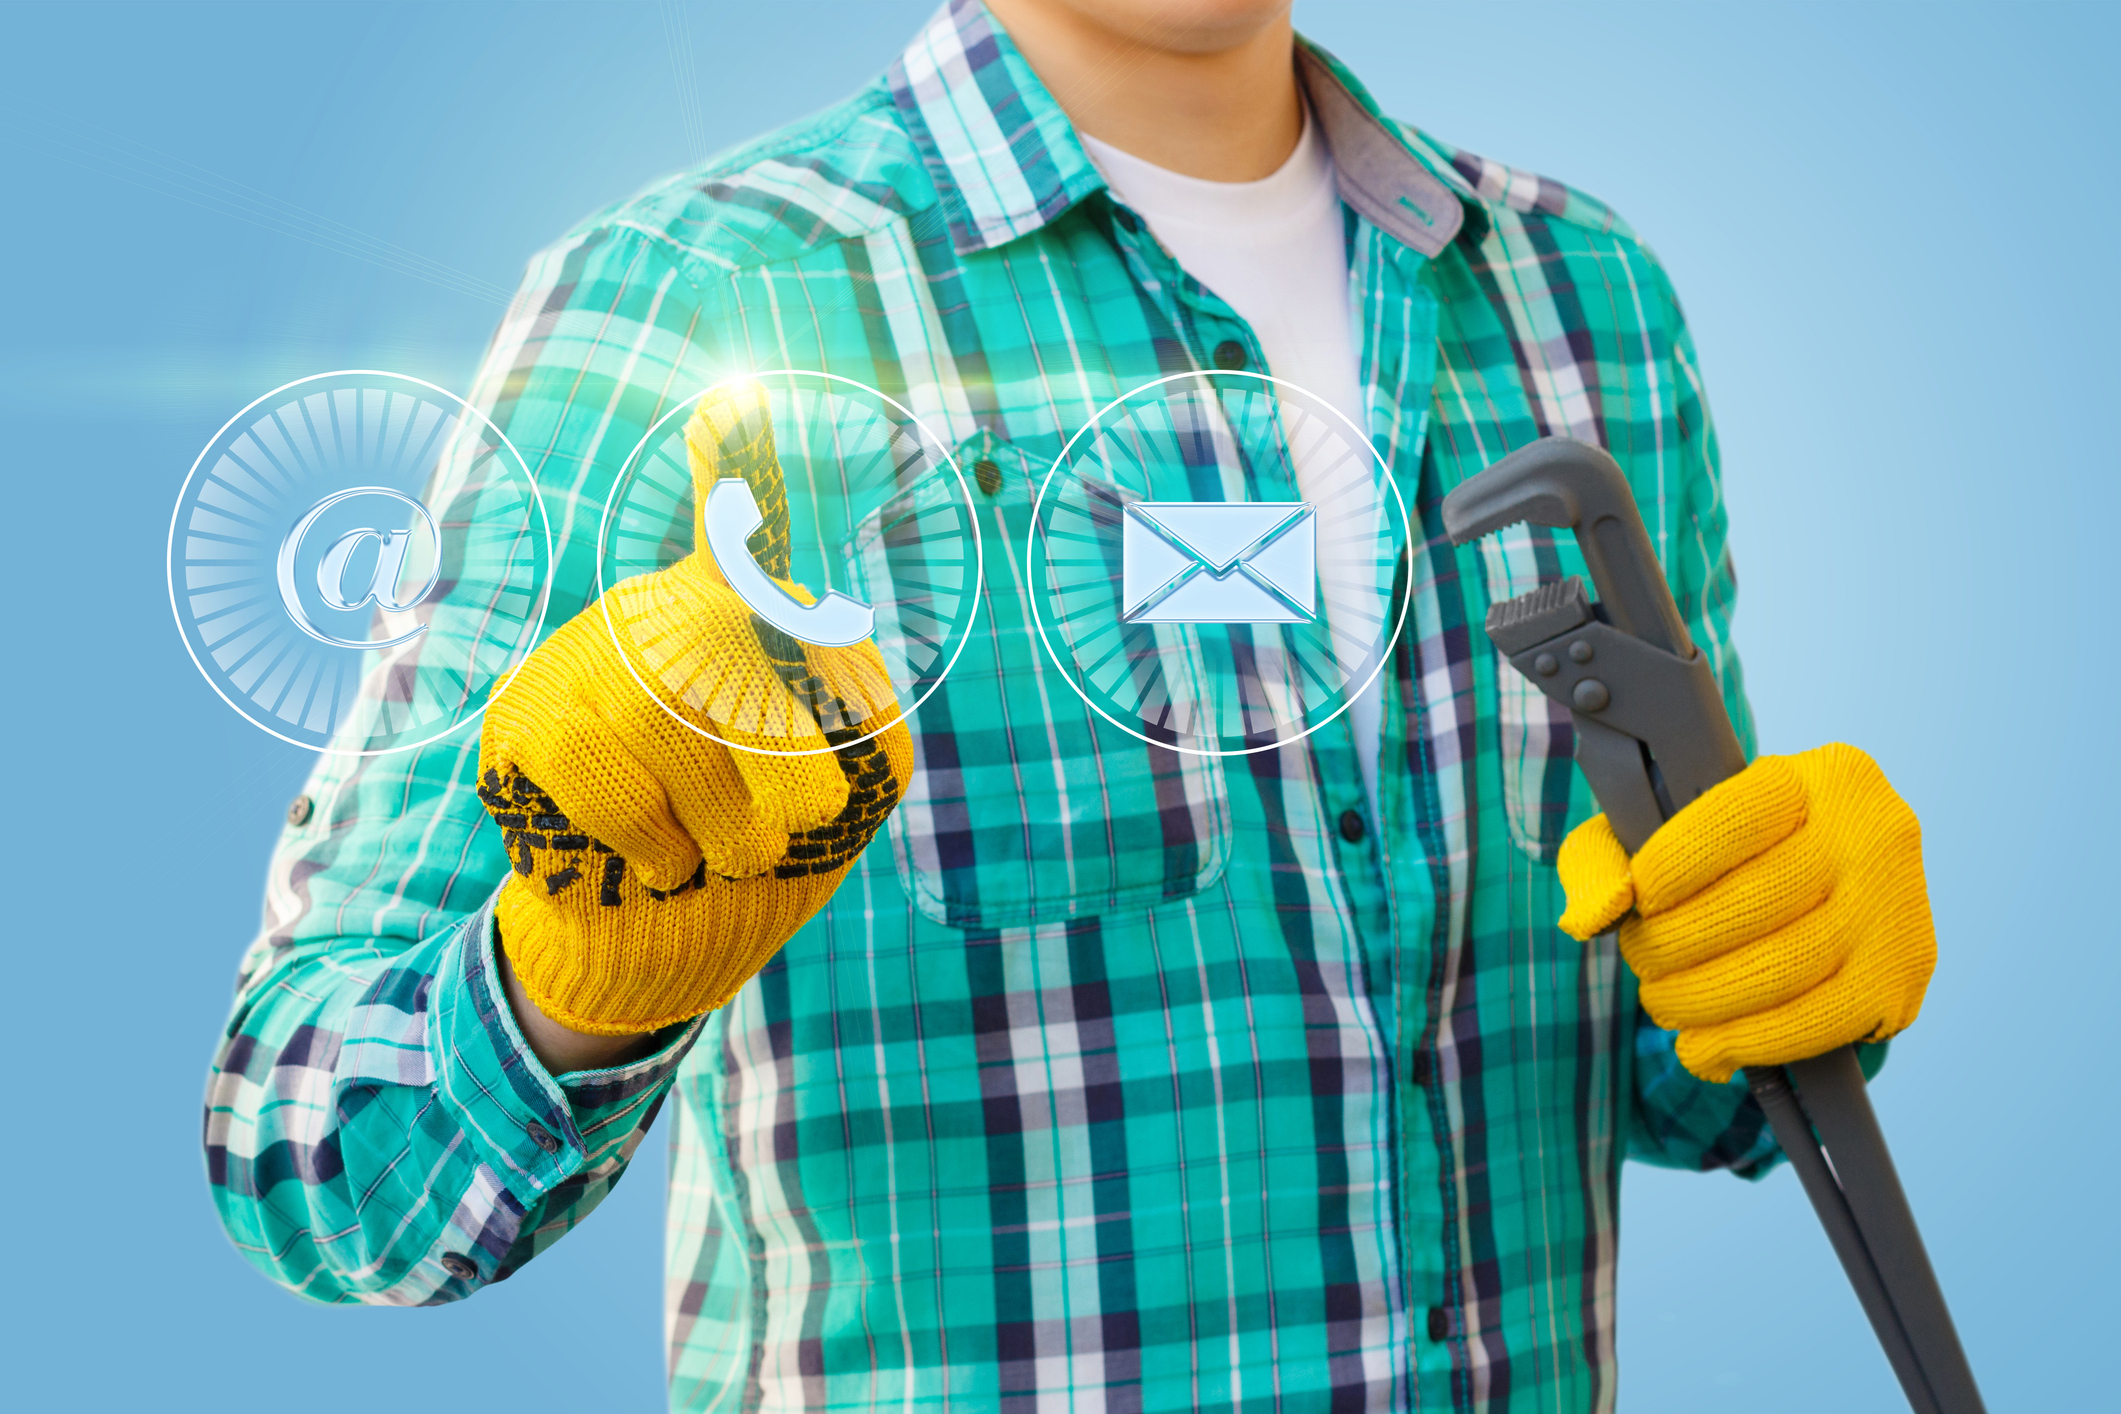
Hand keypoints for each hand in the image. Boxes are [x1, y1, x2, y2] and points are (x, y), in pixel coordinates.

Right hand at [477, 383, 912, 1036]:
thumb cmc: (758, 842)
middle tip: (780, 839)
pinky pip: (610, 779)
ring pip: (670, 726)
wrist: (658, 932)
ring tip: (716, 857)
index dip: (738, 462)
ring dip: (717, 824)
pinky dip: (654, 842)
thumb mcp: (845, 793)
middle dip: (784, 775)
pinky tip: (660, 862)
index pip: (742, 519)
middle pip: (739, 658)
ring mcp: (584, 658)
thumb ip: (868, 726)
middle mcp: (658, 614)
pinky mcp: (525, 719)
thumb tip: (834, 644)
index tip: (736, 399)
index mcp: (740, 617)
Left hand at [1555, 743, 1935, 1082]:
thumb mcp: (1659, 833)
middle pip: (1750, 905)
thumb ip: (1602, 860)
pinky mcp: (1903, 978)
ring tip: (1666, 1005)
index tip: (1636, 902)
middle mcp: (1872, 832)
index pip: (1730, 821)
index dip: (1667, 870)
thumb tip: (1591, 919)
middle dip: (1673, 947)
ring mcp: (1895, 908)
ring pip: (1781, 970)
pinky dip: (1748, 1043)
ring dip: (1702, 1002)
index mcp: (1814, 778)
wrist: (1824, 893)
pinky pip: (1817, 1024)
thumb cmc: (1725, 859)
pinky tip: (1708, 1047)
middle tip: (1643, 962)